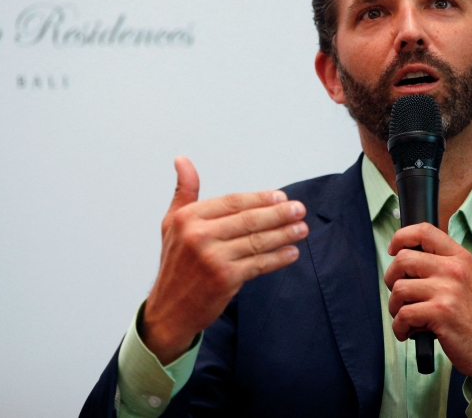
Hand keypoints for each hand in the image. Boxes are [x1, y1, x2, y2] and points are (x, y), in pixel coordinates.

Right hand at [141, 157, 308, 363]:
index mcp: (187, 218)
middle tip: (300, 209)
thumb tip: (182, 160)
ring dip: (284, 234)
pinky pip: (259, 264)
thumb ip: (184, 191)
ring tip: (302, 229)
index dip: (259, 199)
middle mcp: (198, 236)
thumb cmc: (176, 264)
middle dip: (279, 214)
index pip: (232, 202)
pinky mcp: (225, 279)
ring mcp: (212, 258)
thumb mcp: (172, 223)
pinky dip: (278, 258)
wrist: (169, 310)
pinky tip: (292, 252)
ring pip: (257, 241)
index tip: (280, 197)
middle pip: (248, 220)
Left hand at [385, 223, 471, 387]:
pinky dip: (399, 327)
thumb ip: (442, 265)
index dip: (401, 237)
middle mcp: (454, 269)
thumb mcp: (467, 280)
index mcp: (460, 258)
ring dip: (395, 308)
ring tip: (407, 318)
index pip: (424, 231)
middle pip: (403, 259)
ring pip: (399, 289)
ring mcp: (447, 290)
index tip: (393, 250)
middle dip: (391, 279)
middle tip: (400, 295)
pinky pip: (403, 314)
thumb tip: (406, 257)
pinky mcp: (439, 313)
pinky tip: (409, 332)